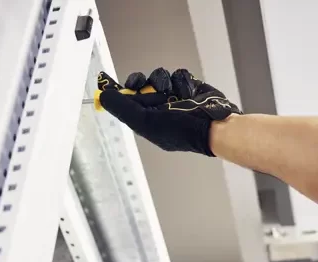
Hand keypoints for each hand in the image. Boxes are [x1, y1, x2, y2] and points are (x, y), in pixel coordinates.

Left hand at [97, 68, 240, 155]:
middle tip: (149, 87)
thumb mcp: (145, 121)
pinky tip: (188, 92)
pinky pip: (177, 74)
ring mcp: (174, 98)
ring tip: (175, 94)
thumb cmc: (182, 131)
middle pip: (140, 84)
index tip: (114, 80)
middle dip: (144, 83)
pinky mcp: (188, 88)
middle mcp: (158, 109)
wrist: (214, 127)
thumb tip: (103, 97)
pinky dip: (182, 81)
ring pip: (159, 77)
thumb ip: (123, 108)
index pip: (126, 101)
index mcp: (147, 122)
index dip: (120, 89)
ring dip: (165, 82)